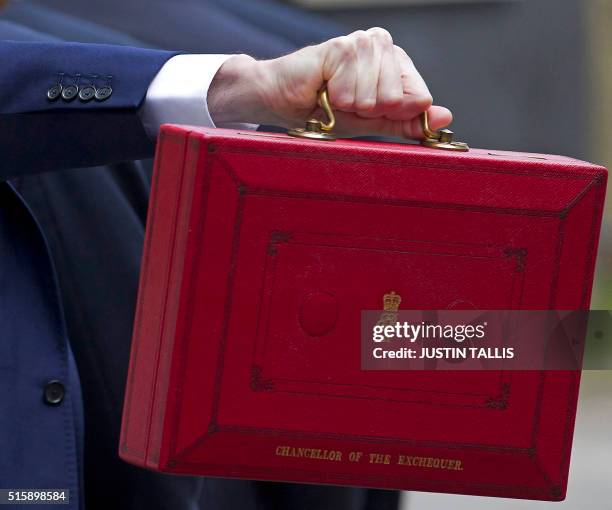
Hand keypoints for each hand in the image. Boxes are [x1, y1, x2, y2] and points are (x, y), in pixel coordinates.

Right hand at [208, 28, 451, 138]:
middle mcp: (382, 44)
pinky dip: (334, 99)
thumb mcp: (372, 122)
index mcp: (395, 61)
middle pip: (399, 98)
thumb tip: (445, 119)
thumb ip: (407, 121)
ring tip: (333, 96)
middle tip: (345, 102)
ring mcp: (362, 42)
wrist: (283, 102)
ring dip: (349, 106)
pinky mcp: (341, 46)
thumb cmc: (324, 110)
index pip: (421, 97)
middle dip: (369, 110)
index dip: (392, 113)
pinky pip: (353, 90)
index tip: (368, 109)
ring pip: (377, 96)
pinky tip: (323, 88)